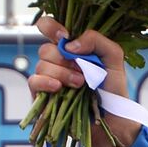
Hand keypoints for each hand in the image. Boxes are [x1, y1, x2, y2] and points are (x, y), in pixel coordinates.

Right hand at [29, 16, 140, 146]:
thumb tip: (69, 44)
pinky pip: (33, 81)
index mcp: (70, 48)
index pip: (49, 28)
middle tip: (83, 72)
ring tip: (80, 85)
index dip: (51, 27)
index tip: (64, 36)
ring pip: (41, 65)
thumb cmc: (113, 88)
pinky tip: (58, 88)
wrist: (112, 119)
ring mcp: (48, 78)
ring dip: (62, 74)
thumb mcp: (113, 58)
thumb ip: (96, 40)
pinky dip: (45, 82)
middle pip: (46, 49)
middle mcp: (57, 61)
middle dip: (64, 60)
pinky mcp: (41, 95)